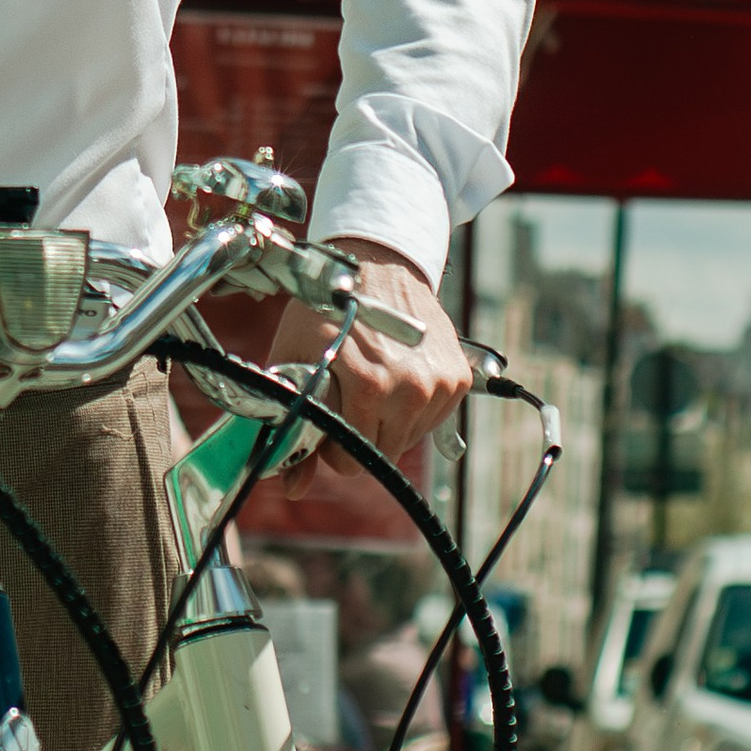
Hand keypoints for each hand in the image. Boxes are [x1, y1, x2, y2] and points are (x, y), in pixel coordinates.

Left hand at [266, 242, 469, 502]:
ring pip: (408, 439)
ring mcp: (438, 383)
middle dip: (360, 434)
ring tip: (372, 380)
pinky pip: (432, 420)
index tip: (328, 420)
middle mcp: (410, 388)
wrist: (377, 263)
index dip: (334, 447)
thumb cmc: (326, 307)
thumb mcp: (295, 357)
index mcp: (368, 387)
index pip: (353, 461)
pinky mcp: (458, 378)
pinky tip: (397, 374)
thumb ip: (292, 425)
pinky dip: (414, 408)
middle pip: (382, 453)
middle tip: (348, 396)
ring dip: (388, 422)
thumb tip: (292, 487)